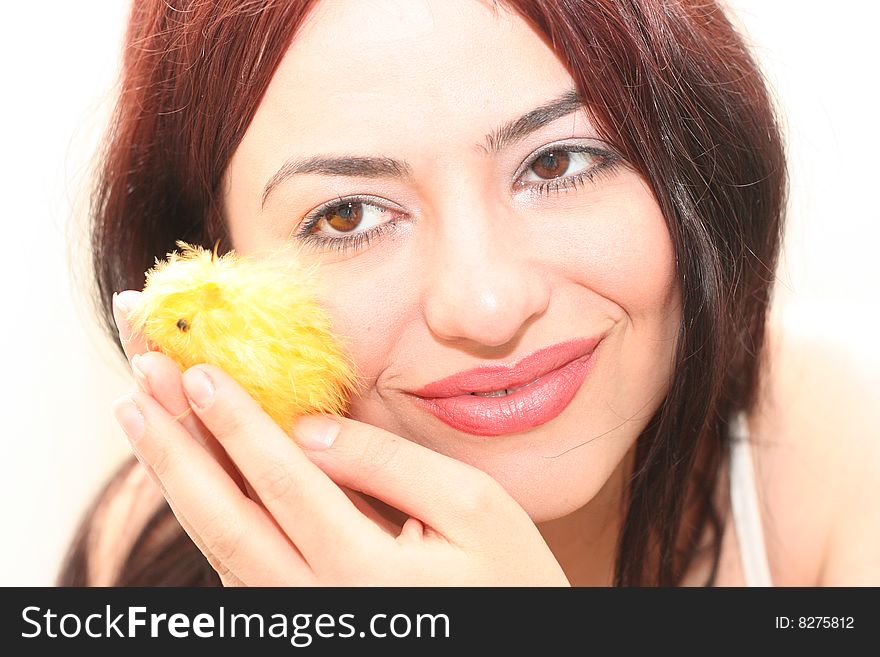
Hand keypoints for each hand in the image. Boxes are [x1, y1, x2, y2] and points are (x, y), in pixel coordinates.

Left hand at [110, 293, 569, 585]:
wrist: (515, 653)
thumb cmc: (509, 581)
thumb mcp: (474, 508)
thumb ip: (391, 465)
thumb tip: (310, 428)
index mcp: (365, 573)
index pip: (283, 483)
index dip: (235, 422)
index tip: (195, 368)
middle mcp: (317, 606)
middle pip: (226, 520)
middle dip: (175, 447)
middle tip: (138, 384)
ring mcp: (300, 622)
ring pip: (219, 548)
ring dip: (177, 478)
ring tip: (143, 418)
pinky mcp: (297, 625)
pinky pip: (237, 568)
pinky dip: (203, 513)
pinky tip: (187, 471)